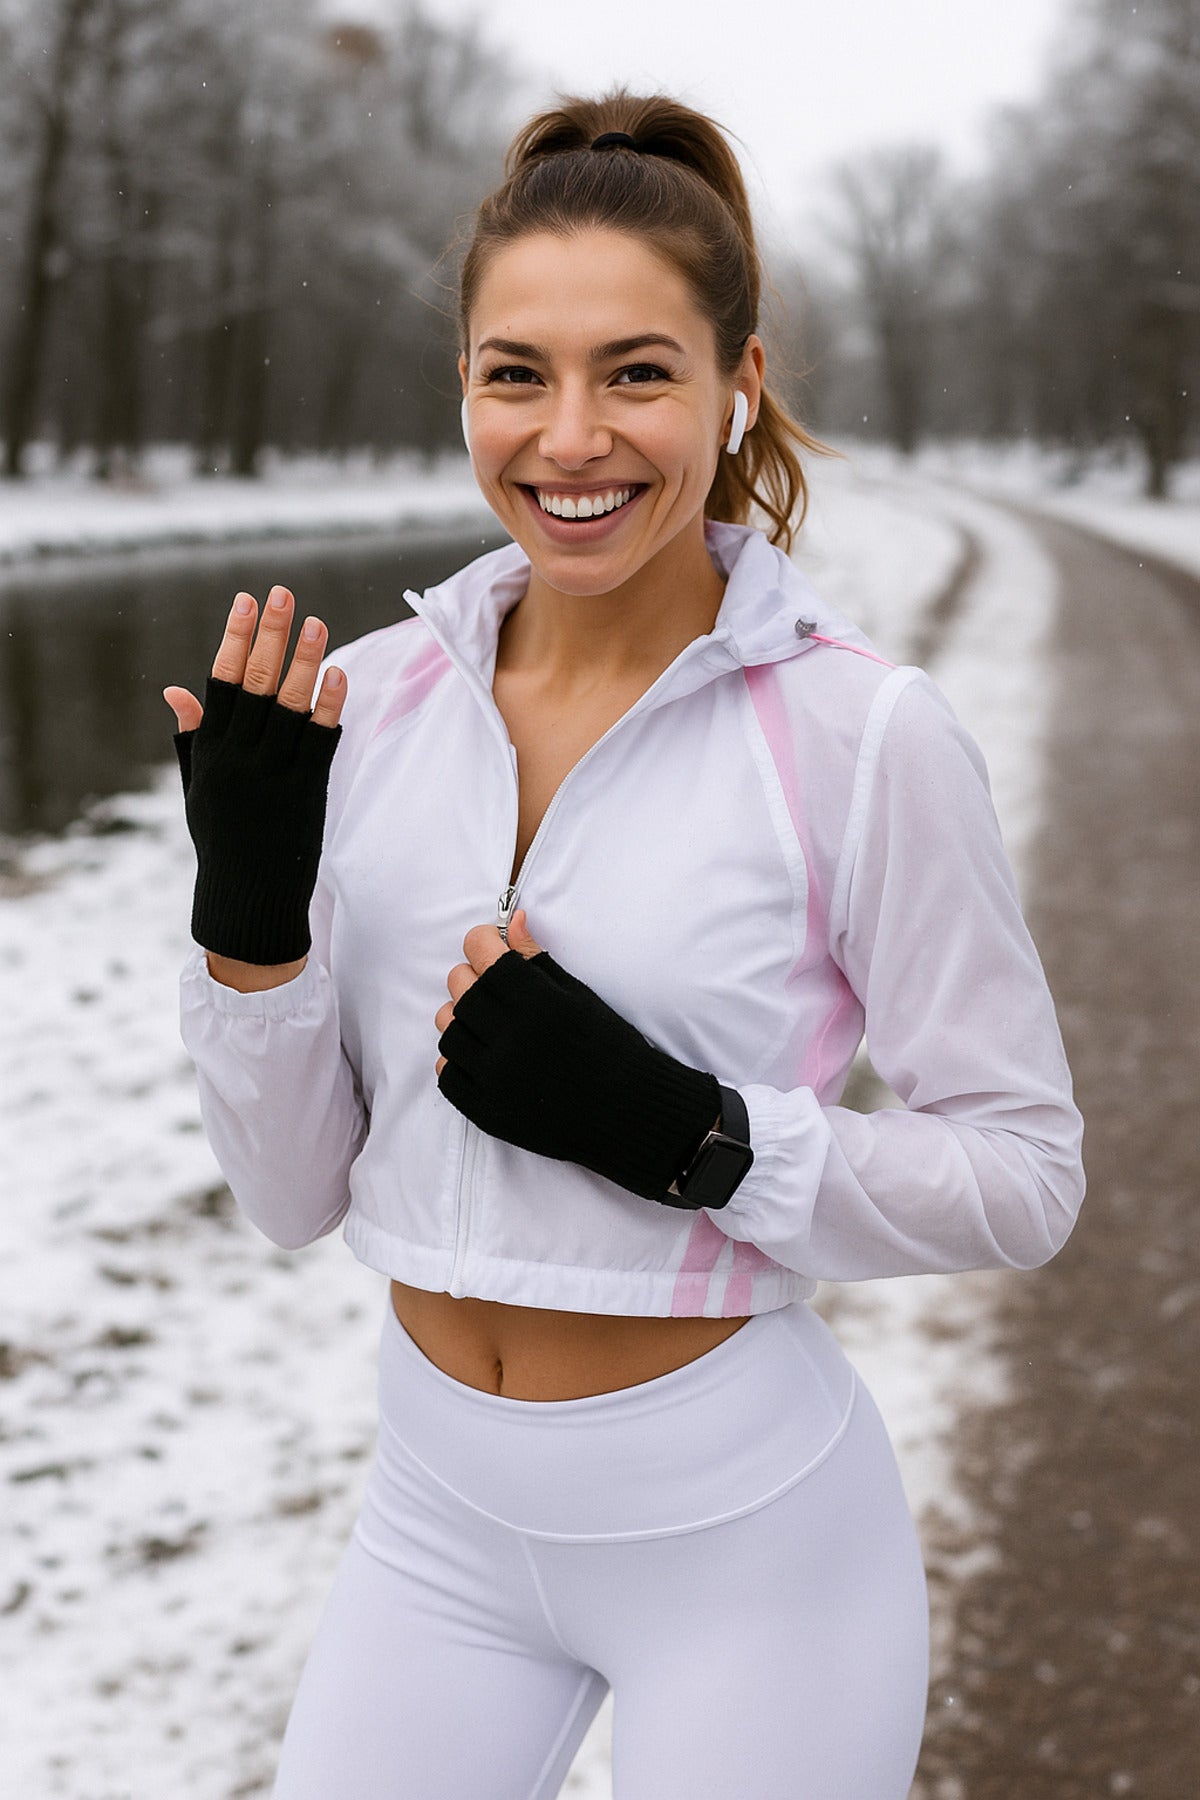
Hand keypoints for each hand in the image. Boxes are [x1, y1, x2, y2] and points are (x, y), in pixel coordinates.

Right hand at [164, 585, 346, 966]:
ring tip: (317, 623)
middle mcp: (240, 759)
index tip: (246, 601)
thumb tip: (176, 689)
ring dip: (305, 662)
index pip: (221, 681)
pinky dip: (329, 708)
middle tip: (283, 593)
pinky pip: (320, 743)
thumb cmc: (222, 839)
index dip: (236, 638)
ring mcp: (274, 775)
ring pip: (290, 708)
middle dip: (270, 636)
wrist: (247, 897)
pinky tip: (338, 674)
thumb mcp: (198, 788)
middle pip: (256, 685)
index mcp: (211, 753)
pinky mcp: (306, 793)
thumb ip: (192, 737)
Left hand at [434, 910, 721, 1203]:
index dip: (484, 942)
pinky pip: (446, 1072)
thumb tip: (512, 920)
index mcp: (535, 1001)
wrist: (626, 1111)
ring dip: (463, 1019)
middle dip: (474, 978)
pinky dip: (459, 1060)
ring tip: (490, 1025)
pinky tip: (484, 1056)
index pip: (480, 952)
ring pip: (448, 1029)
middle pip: (459, 987)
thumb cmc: (608, 1046)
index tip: (493, 947)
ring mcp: (493, 1077)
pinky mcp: (484, 1109)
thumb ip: (537, 958)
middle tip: (497, 988)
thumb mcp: (578, 995)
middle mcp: (508, 1037)